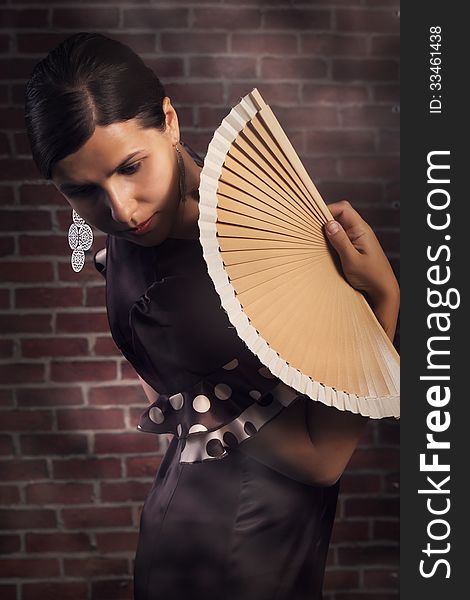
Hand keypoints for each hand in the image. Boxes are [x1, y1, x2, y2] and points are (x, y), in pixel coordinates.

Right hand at [324, 200, 399, 340]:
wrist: (383, 290)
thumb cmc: (371, 277)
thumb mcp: (352, 260)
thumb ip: (340, 241)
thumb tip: (329, 224)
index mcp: (361, 230)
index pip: (343, 209)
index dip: (328, 209)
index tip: (315, 219)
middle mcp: (360, 231)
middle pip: (340, 215)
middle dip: (326, 220)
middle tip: (313, 230)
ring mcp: (358, 238)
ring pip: (339, 226)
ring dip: (328, 230)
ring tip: (318, 240)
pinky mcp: (355, 246)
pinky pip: (341, 236)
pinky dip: (332, 239)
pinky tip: (326, 248)